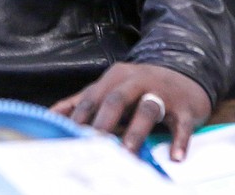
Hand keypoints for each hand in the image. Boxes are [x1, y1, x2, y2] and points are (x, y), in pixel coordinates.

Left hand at [50, 62, 210, 160]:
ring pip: (147, 109)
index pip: (93, 97)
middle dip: (103, 122)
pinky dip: (179, 140)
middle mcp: (137, 81)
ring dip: (135, 132)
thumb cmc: (139, 89)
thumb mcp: (110, 89)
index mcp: (115, 77)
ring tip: (127, 153)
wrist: (185, 77)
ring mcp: (161, 93)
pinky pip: (181, 124)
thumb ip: (81, 102)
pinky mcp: (183, 108)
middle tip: (93, 144)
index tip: (69, 136)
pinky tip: (175, 157)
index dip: (80, 116)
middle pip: (116, 99)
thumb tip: (49, 115)